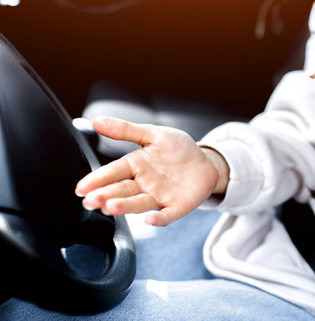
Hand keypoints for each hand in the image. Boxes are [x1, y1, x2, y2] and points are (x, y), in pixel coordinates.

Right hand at [75, 117, 229, 225]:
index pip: (112, 172)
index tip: (81, 187)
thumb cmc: (178, 149)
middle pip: (121, 190)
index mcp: (135, 165)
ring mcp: (159, 197)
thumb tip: (96, 121)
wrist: (206, 162)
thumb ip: (125, 130)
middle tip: (90, 200)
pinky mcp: (176, 206)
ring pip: (139, 203)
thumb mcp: (153, 134)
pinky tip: (150, 220)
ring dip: (125, 206)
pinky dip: (159, 219)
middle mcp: (144, 184)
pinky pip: (167, 214)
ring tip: (110, 207)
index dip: (97, 179)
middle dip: (105, 196)